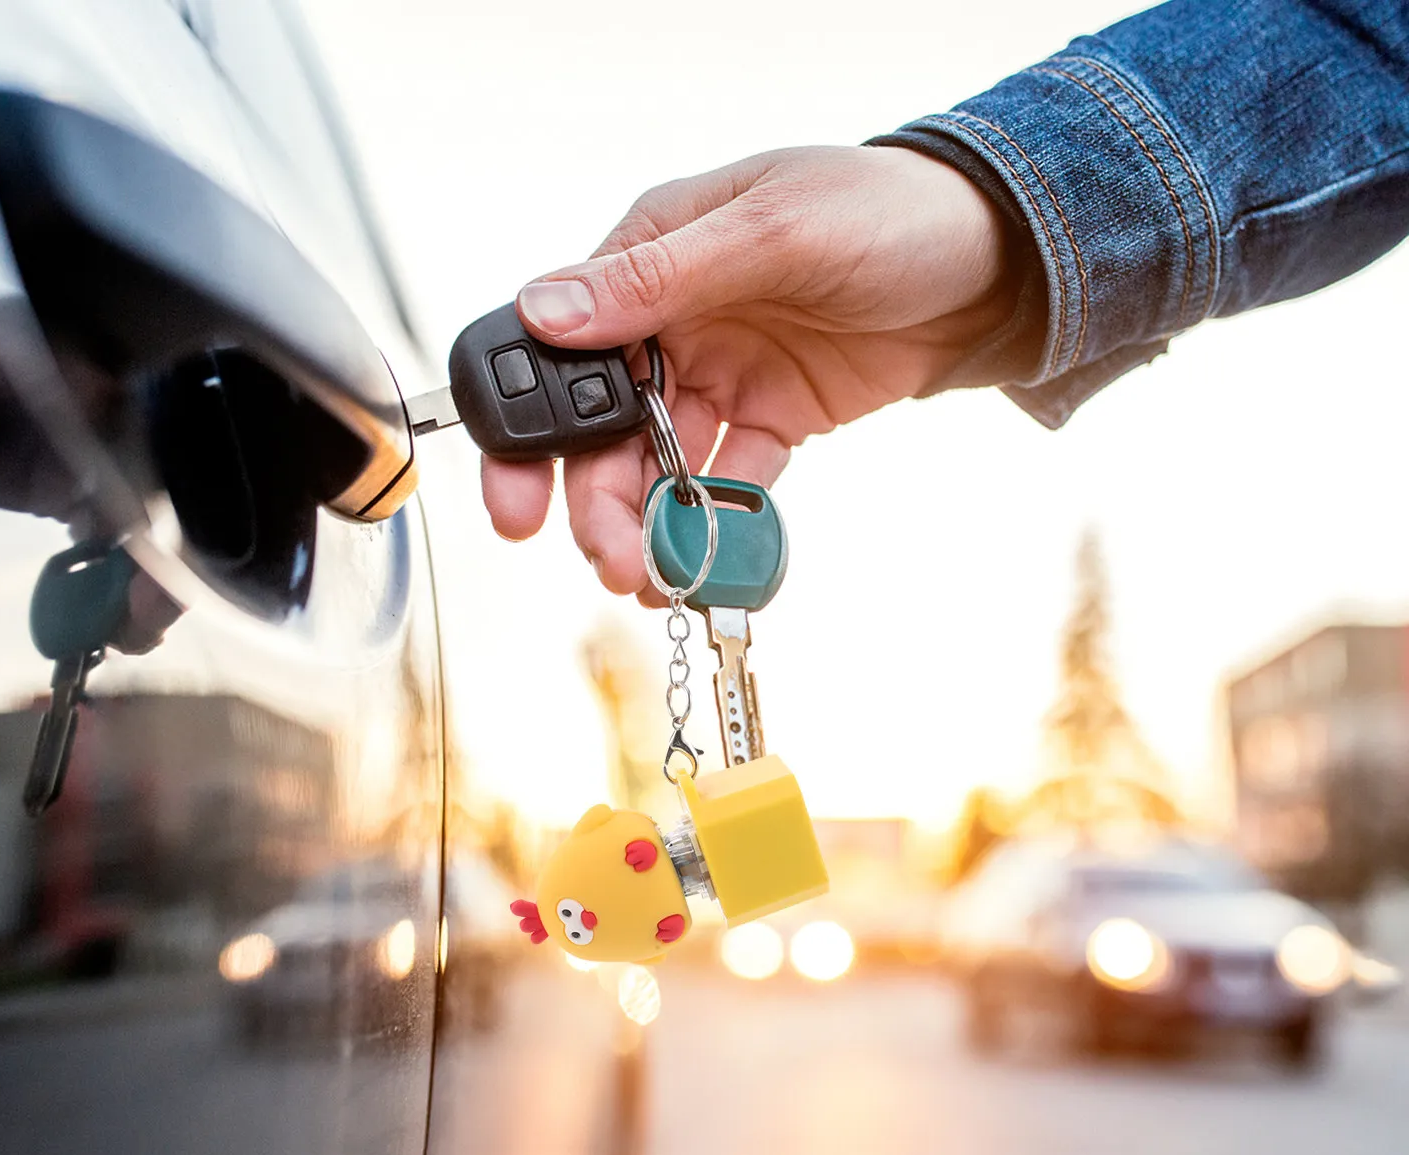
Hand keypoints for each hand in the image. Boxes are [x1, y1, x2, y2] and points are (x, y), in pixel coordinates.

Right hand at [482, 145, 1016, 601]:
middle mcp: (672, 321)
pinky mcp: (771, 420)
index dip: (528, 432)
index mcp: (650, 257)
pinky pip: (728, 484)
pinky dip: (717, 525)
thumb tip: (545, 311)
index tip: (519, 505)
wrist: (1000, 258)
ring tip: (655, 579)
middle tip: (610, 561)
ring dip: (650, 526)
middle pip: (601, 429)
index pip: (559, 349)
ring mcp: (720, 375)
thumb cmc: (887, 211)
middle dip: (595, 503)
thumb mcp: (770, 232)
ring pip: (657, 467)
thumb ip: (656, 280)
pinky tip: (711, 564)